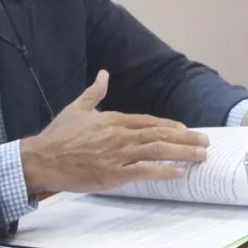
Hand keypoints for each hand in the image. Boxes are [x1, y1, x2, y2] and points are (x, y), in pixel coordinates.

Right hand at [19, 70, 209, 194]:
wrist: (42, 159)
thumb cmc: (58, 135)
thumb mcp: (77, 108)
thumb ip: (94, 92)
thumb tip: (103, 74)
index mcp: (113, 119)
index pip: (149, 121)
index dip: (170, 126)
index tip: (186, 129)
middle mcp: (120, 135)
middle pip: (160, 134)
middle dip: (186, 138)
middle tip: (205, 142)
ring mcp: (119, 154)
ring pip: (158, 150)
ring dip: (183, 153)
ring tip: (201, 156)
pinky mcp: (114, 173)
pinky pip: (145, 171)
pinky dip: (164, 171)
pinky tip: (179, 173)